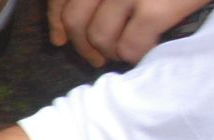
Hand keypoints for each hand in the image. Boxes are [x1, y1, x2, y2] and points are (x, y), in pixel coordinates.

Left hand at [47, 0, 210, 64]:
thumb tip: (63, 32)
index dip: (56, 20)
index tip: (59, 39)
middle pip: (75, 21)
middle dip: (82, 46)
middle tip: (98, 57)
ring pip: (100, 37)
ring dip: (113, 52)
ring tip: (129, 49)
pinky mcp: (157, 7)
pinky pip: (131, 47)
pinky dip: (138, 55)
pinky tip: (150, 48)